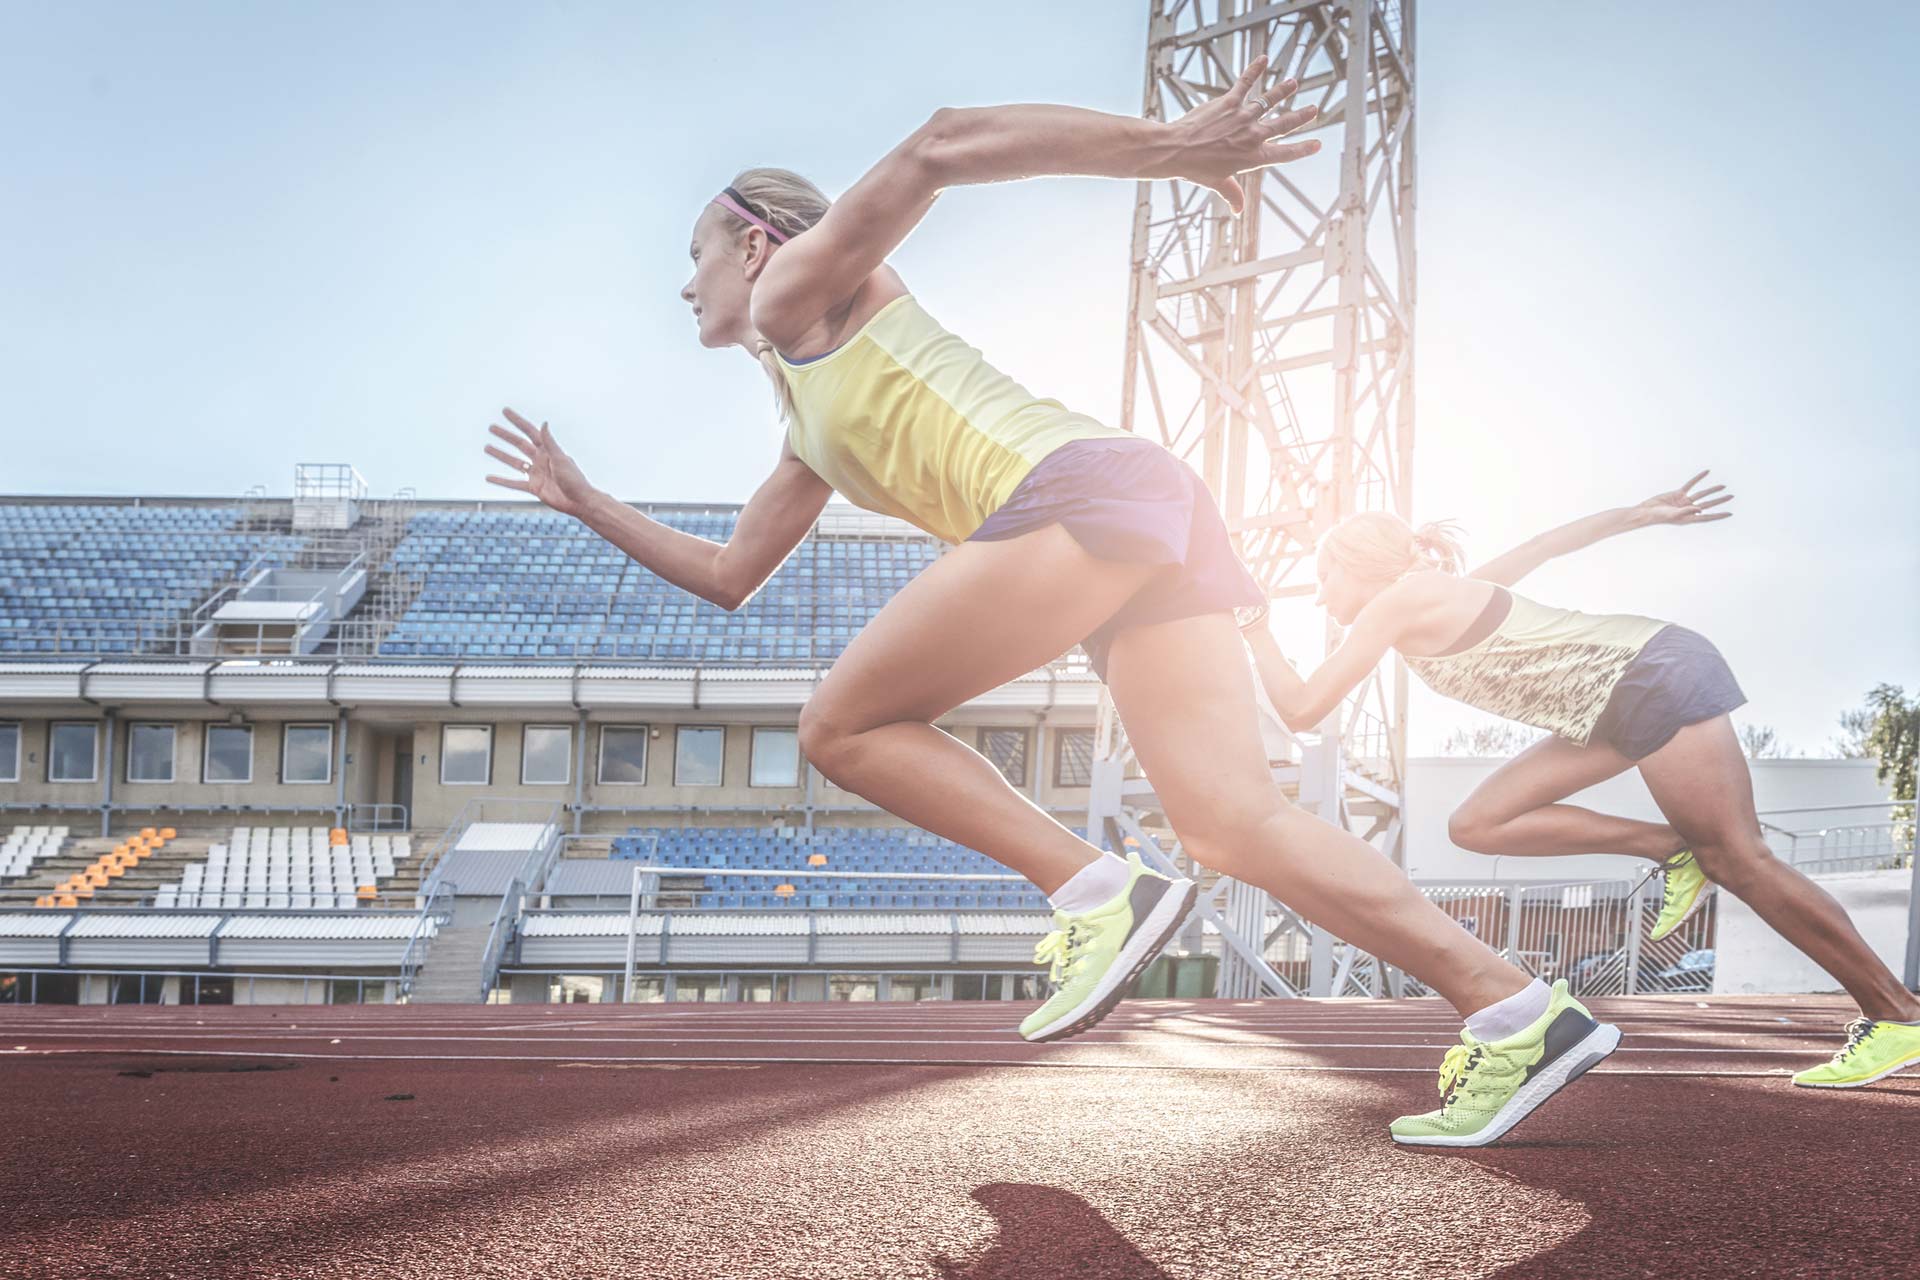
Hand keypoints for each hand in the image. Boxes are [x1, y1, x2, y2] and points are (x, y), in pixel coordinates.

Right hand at [484, 408, 599, 517]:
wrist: (579, 501)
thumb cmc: (574, 479)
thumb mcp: (560, 459)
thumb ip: (550, 442)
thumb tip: (544, 423)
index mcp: (548, 450)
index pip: (530, 431)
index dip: (517, 421)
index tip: (505, 411)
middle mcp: (540, 459)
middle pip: (519, 444)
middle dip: (505, 436)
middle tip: (491, 427)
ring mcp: (536, 473)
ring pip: (514, 462)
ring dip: (500, 455)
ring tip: (486, 447)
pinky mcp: (534, 488)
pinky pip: (514, 483)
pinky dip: (501, 481)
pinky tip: (489, 478)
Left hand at [1163, 55, 1319, 213]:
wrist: (1176, 150)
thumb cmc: (1196, 169)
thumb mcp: (1218, 184)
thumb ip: (1232, 194)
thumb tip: (1238, 210)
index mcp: (1253, 158)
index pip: (1285, 154)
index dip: (1302, 149)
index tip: (1316, 144)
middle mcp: (1253, 136)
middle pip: (1284, 124)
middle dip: (1301, 117)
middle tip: (1314, 109)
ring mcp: (1242, 117)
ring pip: (1269, 101)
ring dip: (1283, 90)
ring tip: (1294, 83)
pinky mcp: (1229, 102)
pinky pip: (1245, 83)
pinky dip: (1255, 70)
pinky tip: (1264, 58)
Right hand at [1635, 470, 1732, 524]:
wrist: (1647, 510)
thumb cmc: (1658, 516)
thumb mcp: (1673, 515)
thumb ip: (1687, 512)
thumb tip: (1701, 509)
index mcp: (1689, 518)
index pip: (1707, 516)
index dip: (1718, 515)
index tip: (1729, 513)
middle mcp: (1689, 509)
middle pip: (1708, 504)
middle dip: (1719, 501)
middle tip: (1731, 496)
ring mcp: (1684, 501)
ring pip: (1702, 494)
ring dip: (1712, 490)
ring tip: (1723, 486)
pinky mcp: (1678, 493)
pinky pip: (1691, 484)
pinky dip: (1698, 478)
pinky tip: (1706, 472)